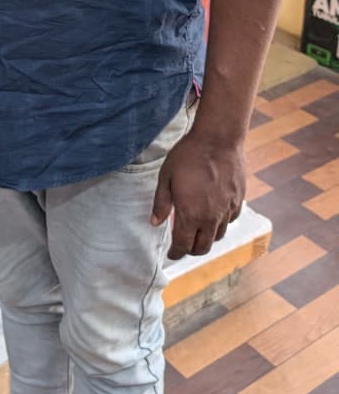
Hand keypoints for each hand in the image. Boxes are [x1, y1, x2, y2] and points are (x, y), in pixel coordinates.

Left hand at [150, 128, 245, 259]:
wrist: (218, 139)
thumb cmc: (188, 155)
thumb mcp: (166, 176)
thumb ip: (161, 203)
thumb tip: (155, 223)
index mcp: (191, 214)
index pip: (183, 245)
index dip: (176, 253)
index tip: (172, 254)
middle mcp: (211, 218)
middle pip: (203, 247)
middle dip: (191, 250)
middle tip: (183, 245)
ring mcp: (227, 210)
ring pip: (218, 236)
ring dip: (207, 238)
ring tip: (198, 231)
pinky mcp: (238, 201)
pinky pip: (229, 221)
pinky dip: (220, 224)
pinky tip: (213, 215)